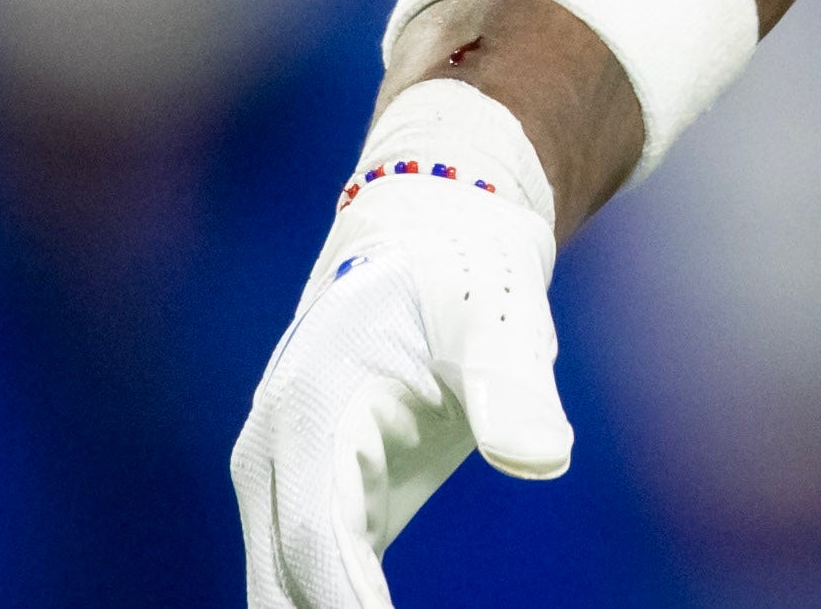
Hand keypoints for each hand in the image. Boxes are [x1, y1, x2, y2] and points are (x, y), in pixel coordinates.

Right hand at [232, 82, 578, 608]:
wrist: (430, 248)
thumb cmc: (465, 276)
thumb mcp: (498, 315)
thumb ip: (514, 383)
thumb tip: (544, 460)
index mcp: (307, 410)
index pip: (316, 542)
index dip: (351, 608)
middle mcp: (276, 460)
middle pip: (283, 590)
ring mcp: (288, 490)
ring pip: (287, 598)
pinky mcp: (322, 511)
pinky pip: (319, 589)